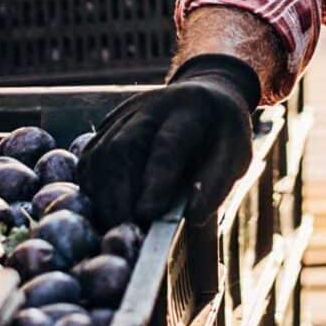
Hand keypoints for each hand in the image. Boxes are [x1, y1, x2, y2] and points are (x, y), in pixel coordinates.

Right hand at [80, 55, 259, 226]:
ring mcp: (125, 114)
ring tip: (114, 225)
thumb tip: (192, 217)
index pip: (168, 145)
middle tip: (125, 230)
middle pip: (122, 148)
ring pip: (100, 153)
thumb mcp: (236, 155)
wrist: (205, 95)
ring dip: (103, 195)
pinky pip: (89, 158)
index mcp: (191, 110)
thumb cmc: (221, 136)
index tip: (147, 214)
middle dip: (119, 194)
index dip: (156, 180)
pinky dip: (92, 187)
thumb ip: (216, 184)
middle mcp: (152, 106)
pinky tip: (104, 209)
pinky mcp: (107, 125)